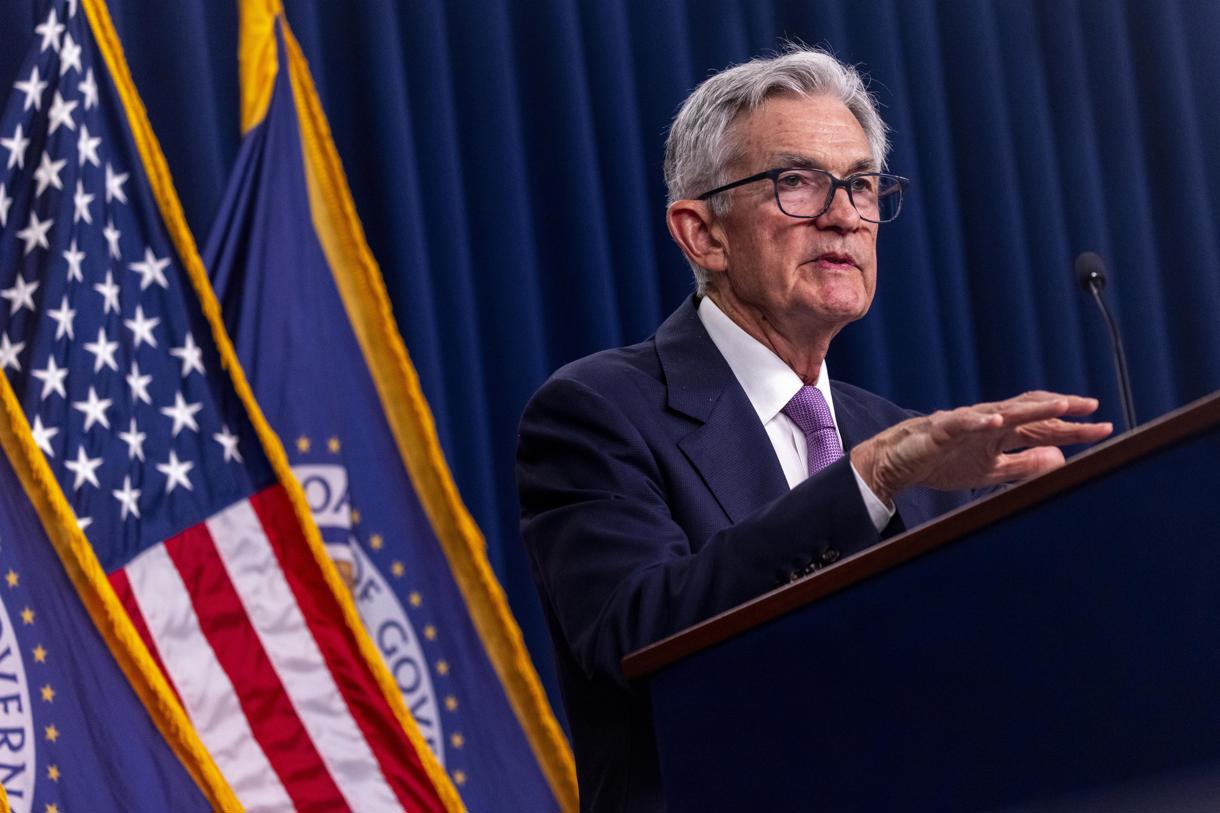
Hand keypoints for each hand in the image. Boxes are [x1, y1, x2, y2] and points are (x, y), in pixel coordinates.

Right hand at [849, 391, 1112, 503]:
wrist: (898, 463)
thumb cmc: (943, 462)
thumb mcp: (991, 469)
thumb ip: (1024, 464)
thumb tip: (1060, 458)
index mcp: (1002, 433)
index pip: (1044, 428)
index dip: (1073, 429)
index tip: (1104, 428)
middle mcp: (989, 423)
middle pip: (1031, 413)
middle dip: (1061, 411)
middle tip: (1091, 407)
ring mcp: (966, 424)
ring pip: (1004, 412)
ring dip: (1032, 408)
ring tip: (1059, 406)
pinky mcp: (941, 430)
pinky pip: (963, 423)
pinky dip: (980, 422)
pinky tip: (997, 422)